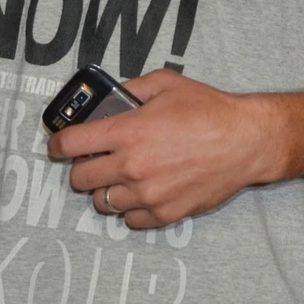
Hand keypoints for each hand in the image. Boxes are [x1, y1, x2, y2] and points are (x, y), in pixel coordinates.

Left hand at [46, 69, 286, 228]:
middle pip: (79, 178)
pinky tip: (141, 192)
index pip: (70, 144)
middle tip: (95, 159)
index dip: (58, 143)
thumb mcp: (167, 83)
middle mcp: (132, 166)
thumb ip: (132, 88)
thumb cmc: (210, 110)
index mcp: (128, 132)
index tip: (59, 144)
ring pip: (102, 202)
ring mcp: (147, 194)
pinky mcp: (164, 213)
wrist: (245, 141)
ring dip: (106, 189)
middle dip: (82, 167)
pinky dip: (130, 208)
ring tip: (121, 176)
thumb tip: (111, 97)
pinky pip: (129, 220)